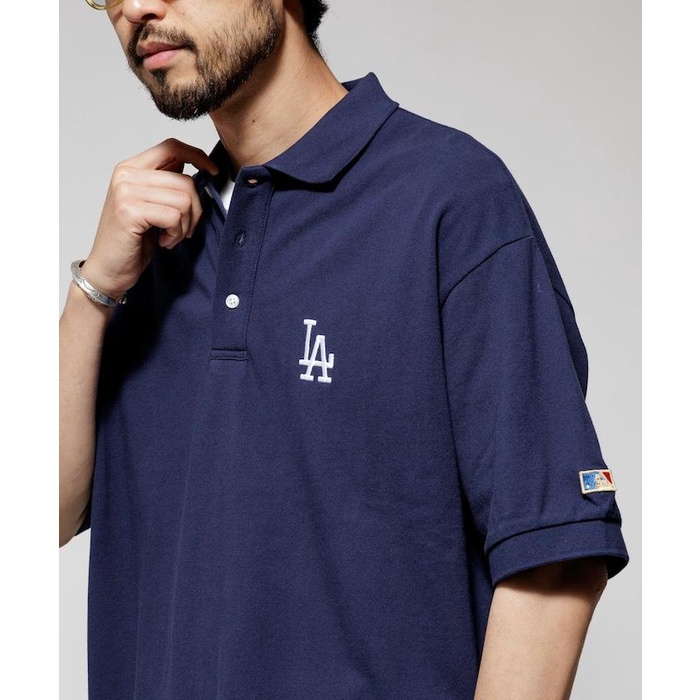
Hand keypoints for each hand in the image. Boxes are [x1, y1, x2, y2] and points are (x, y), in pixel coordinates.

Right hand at [80, 138, 218, 299]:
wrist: (109, 269)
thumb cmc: (133, 240)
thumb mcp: (153, 205)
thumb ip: (167, 183)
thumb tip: (195, 166)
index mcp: (131, 168)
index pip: (171, 146)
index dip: (197, 156)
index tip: (212, 171)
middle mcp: (126, 174)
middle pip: (185, 180)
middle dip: (194, 211)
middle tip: (183, 229)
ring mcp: (125, 191)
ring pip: (184, 199)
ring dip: (185, 225)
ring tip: (170, 236)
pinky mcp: (129, 210)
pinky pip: (174, 216)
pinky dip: (176, 234)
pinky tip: (163, 241)